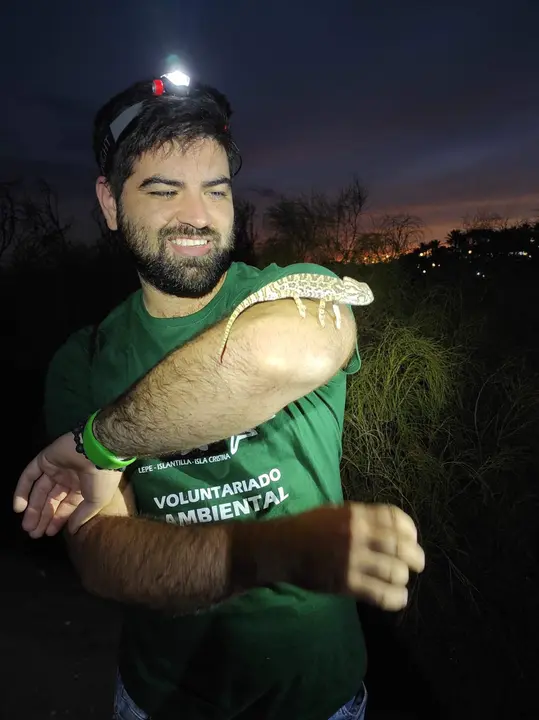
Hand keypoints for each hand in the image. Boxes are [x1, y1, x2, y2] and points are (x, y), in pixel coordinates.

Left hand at [13, 432, 121, 536]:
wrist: (99, 450)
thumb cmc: (102, 478)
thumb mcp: (97, 501)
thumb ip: (82, 515)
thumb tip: (72, 529)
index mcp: (83, 487)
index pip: (66, 505)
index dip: (57, 519)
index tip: (48, 533)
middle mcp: (69, 478)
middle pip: (51, 500)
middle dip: (43, 517)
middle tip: (34, 534)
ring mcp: (56, 468)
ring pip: (40, 490)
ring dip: (33, 508)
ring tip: (27, 526)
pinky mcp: (45, 459)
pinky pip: (30, 476)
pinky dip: (22, 491)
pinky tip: (19, 508)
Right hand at [284, 503, 424, 610]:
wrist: (282, 548)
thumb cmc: (308, 527)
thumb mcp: (336, 512)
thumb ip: (363, 518)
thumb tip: (393, 529)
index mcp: (356, 514)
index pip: (395, 518)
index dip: (410, 530)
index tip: (413, 539)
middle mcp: (358, 534)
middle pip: (401, 546)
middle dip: (415, 557)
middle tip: (417, 564)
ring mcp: (352, 559)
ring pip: (395, 571)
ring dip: (403, 578)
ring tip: (401, 581)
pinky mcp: (346, 583)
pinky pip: (380, 594)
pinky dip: (395, 598)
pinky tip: (398, 598)